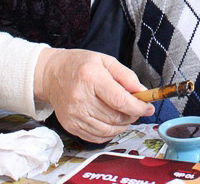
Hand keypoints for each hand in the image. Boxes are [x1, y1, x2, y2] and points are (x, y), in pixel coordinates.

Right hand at [34, 48, 153, 142]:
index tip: (148, 107)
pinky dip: (110, 133)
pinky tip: (112, 122)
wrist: (51, 74)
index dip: (139, 107)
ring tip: (125, 115)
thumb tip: (142, 92)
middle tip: (137, 108)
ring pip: (108, 130)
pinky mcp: (71, 125)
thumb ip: (126, 76)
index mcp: (92, 78)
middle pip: (116, 117)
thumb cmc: (80, 65)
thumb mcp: (106, 61)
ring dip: (123, 125)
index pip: (120, 100)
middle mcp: (81, 98)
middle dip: (133, 115)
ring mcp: (74, 115)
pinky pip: (96, 137)